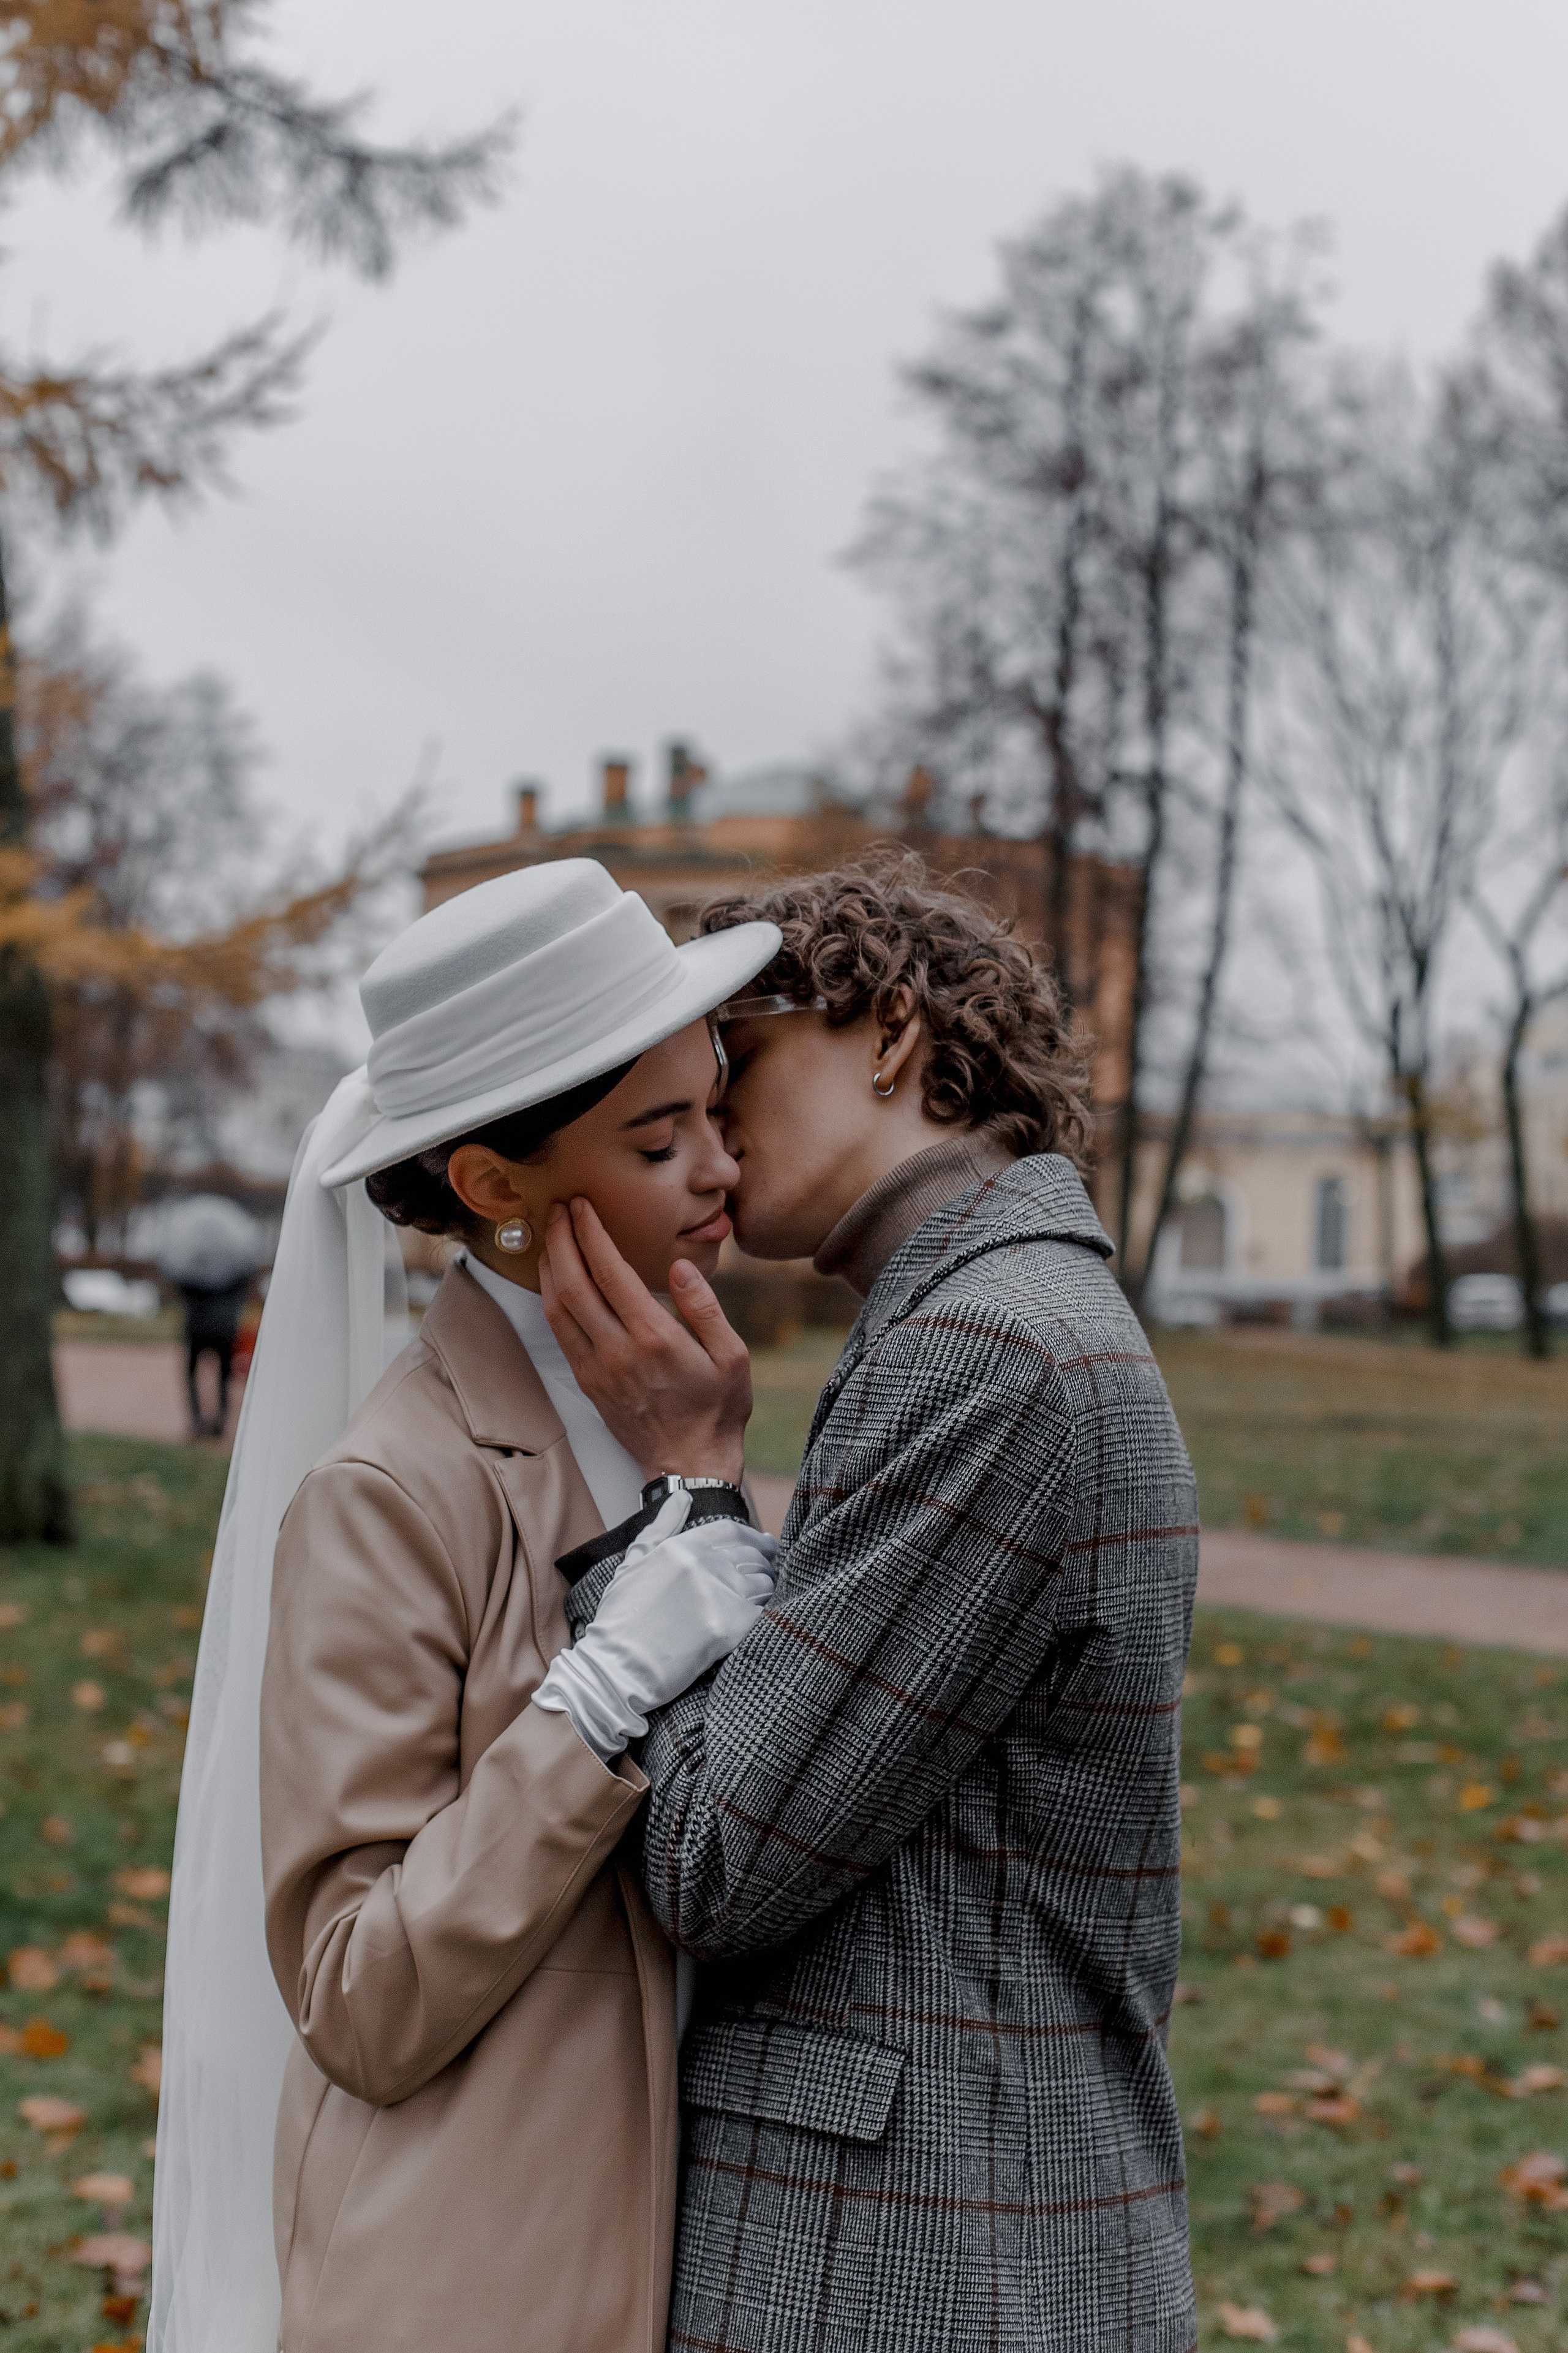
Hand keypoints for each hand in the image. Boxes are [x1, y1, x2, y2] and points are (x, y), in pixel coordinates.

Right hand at [532, 1494, 778, 1759]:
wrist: (616, 1670)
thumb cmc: (621, 1620)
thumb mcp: (633, 1565)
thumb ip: (661, 1528)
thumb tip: (682, 1496)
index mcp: (682, 1547)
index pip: (733, 1531)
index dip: (754, 1538)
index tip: (765, 1545)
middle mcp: (705, 1565)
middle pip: (754, 1555)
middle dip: (764, 1563)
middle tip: (767, 1574)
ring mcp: (720, 1595)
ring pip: (764, 1583)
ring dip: (766, 1589)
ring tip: (760, 1599)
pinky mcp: (731, 1627)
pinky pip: (765, 1612)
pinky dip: (766, 1614)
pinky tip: (757, 1621)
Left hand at [540, 1197, 751, 1481]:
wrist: (689, 1465)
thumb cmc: (717, 1408)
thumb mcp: (732, 1356)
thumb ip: (704, 1308)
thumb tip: (679, 1266)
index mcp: (655, 1337)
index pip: (610, 1272)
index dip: (590, 1234)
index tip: (582, 1206)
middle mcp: (618, 1350)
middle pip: (573, 1284)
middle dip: (560, 1240)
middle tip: (558, 1209)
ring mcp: (597, 1368)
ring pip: (557, 1308)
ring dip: (549, 1266)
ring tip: (550, 1235)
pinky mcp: (587, 1382)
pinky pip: (560, 1333)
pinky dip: (551, 1299)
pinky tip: (554, 1280)